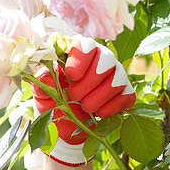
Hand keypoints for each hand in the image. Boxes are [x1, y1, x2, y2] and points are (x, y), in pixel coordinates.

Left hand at [32, 37, 135, 166]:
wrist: (65, 125)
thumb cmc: (53, 101)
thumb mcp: (42, 93)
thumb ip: (43, 81)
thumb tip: (47, 74)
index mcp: (77, 53)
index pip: (85, 45)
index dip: (80, 59)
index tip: (70, 76)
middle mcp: (100, 59)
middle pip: (106, 59)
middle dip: (89, 82)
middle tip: (73, 96)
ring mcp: (115, 75)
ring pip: (118, 79)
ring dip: (99, 97)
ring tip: (85, 107)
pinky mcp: (125, 93)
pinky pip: (127, 96)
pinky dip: (111, 108)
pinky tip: (98, 114)